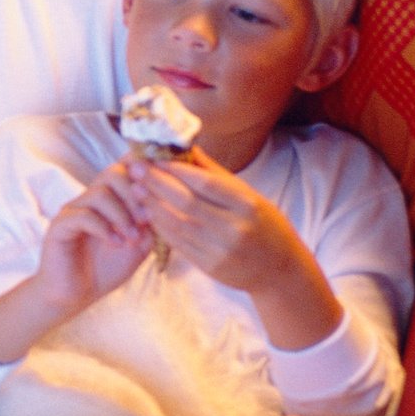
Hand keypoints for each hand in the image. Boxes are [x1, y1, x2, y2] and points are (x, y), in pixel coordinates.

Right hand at [32, 156, 153, 316]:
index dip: (143, 170)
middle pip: (113, 172)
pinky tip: (115, 244)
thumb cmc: (106, 268)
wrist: (77, 294)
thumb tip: (164, 202)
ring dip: (122, 216)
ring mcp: (73, 210)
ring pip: (100, 193)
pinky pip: (83, 215)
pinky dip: (104, 229)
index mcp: (110, 198)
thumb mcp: (140, 245)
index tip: (160, 188)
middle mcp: (89, 198)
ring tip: (131, 238)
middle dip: (135, 195)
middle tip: (146, 220)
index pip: (125, 167)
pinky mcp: (59, 226)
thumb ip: (151, 223)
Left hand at [132, 150, 303, 294]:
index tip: (156, 159)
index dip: (178, 170)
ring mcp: (221, 250)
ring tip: (136, 189)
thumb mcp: (250, 196)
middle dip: (157, 183)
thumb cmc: (264, 225)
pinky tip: (148, 212)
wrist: (279, 269)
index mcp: (248, 205)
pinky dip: (160, 226)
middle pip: (187, 202)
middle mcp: (235, 227)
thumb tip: (187, 146)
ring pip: (177, 223)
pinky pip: (178, 243)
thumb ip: (216, 174)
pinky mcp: (209, 266)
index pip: (207, 184)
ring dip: (153, 204)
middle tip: (135, 169)